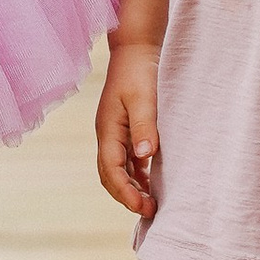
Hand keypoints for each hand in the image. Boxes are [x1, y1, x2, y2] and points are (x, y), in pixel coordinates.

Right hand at [95, 40, 160, 218]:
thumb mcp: (144, 98)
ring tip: (152, 204)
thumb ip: (144, 126)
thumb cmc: (140, 70)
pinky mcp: (125, 129)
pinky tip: (152, 182)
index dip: (125, 192)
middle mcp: (107, 135)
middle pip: (110, 175)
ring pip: (117, 170)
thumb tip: (144, 157)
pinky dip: (137, 175)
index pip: (111, 169)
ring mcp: (115, 133)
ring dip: (131, 188)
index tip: (143, 207)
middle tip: (150, 212)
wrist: (137, 48)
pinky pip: (127, 160)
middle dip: (126, 196)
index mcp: (107, 129)